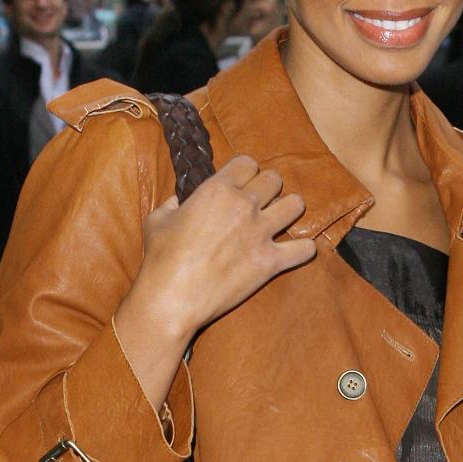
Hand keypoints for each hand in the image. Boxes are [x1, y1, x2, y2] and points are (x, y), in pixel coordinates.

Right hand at [113, 156, 309, 407]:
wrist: (171, 298)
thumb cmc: (161, 259)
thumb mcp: (157, 220)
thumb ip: (174, 203)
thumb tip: (180, 200)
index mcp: (217, 190)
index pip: (248, 162)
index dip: (245, 172)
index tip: (242, 183)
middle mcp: (244, 205)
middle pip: (274, 179)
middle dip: (269, 189)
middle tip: (261, 203)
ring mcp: (261, 232)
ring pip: (296, 204)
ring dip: (289, 211)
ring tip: (280, 220)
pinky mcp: (271, 260)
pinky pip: (305, 248)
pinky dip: (303, 250)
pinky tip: (294, 251)